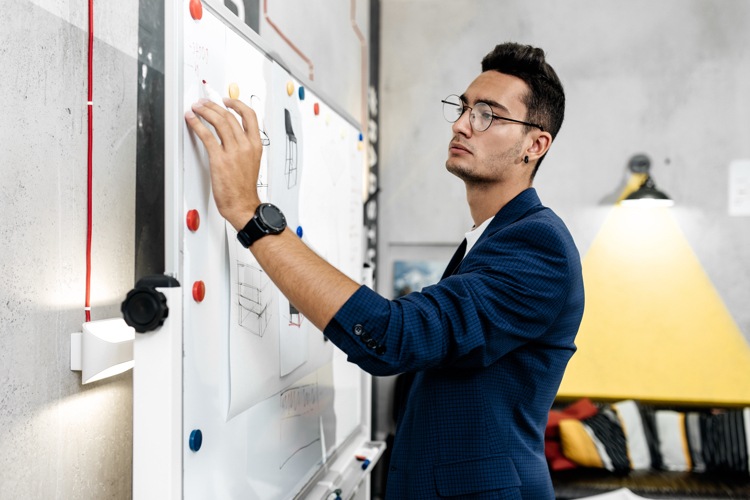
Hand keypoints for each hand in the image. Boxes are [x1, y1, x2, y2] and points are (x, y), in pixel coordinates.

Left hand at [184, 98, 262, 229]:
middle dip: (214, 105)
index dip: (237, 104)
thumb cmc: (244, 189)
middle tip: (205, 103)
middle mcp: (246, 145)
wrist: (242, 205)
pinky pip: (207, 136)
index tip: (227, 100)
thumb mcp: (251, 162)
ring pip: (219, 122)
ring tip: (196, 108)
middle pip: (230, 116)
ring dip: (205, 111)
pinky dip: (197, 125)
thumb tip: (232, 135)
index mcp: (256, 145)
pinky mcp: (219, 159)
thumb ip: (244, 147)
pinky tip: (191, 120)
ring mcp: (233, 152)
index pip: (250, 116)